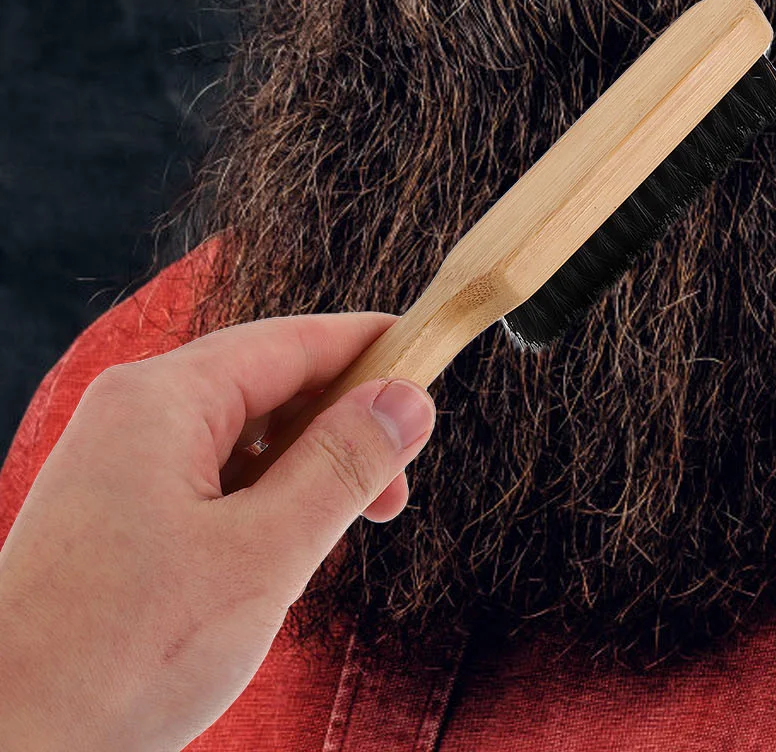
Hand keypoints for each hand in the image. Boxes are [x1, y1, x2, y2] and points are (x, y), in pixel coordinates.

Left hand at [0, 313, 435, 751]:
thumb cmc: (114, 660)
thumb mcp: (263, 555)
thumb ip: (344, 465)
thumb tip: (410, 398)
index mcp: (164, 399)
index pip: (296, 340)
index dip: (374, 351)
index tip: (436, 368)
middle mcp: (135, 414)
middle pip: (271, 385)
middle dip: (343, 428)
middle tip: (394, 493)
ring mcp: (118, 464)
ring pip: (245, 436)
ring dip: (305, 474)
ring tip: (337, 536)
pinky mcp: (113, 515)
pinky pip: (211, 478)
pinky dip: (261, 504)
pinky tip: (278, 559)